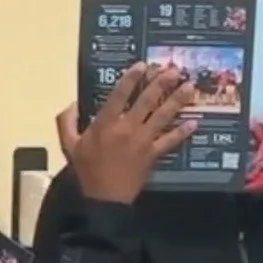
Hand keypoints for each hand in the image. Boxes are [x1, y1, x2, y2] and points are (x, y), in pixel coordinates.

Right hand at [59, 64, 197, 204]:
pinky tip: (195, 122)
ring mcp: (142, 141)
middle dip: (162, 83)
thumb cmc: (87, 169)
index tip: (142, 64)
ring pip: (163, 116)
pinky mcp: (153, 154)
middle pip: (147, 100)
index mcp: (105, 123)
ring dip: (177, 101)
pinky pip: (170, 141)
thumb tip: (72, 103)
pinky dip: (183, 132)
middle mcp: (127, 127)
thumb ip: (67, 121)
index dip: (131, 77)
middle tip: (175, 70)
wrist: (105, 197)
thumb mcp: (68, 144)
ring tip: (189, 87)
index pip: (119, 94)